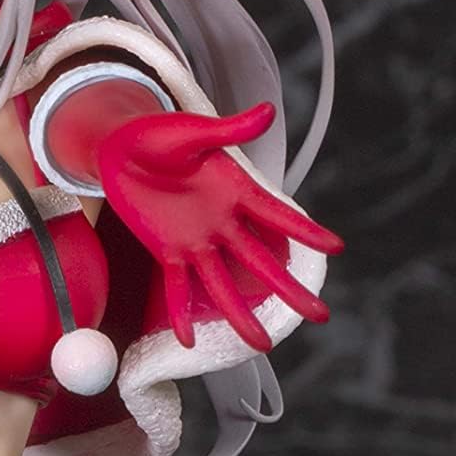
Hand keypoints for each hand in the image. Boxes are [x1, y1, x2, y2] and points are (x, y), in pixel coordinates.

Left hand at [96, 102, 343, 351]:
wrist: (119, 147)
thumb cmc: (160, 135)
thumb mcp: (194, 131)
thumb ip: (230, 129)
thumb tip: (268, 110)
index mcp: (236, 191)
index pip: (277, 216)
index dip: (305, 231)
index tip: (336, 248)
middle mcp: (223, 222)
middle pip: (261, 262)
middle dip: (288, 289)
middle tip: (321, 315)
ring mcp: (196, 240)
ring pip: (223, 284)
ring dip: (241, 314)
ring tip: (264, 344)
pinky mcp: (167, 250)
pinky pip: (176, 286)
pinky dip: (180, 312)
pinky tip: (189, 341)